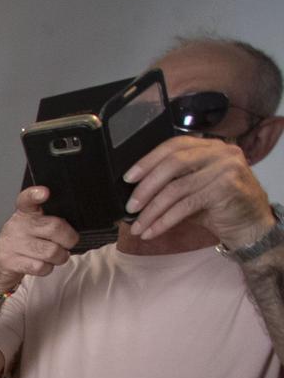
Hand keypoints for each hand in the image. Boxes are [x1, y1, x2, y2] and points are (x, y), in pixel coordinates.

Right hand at [0, 188, 78, 292]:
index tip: (44, 192)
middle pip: (54, 227)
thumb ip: (51, 220)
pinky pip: (41, 267)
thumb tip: (74, 229)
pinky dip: (48, 268)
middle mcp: (17, 225)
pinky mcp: (11, 261)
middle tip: (68, 243)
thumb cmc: (24, 242)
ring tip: (56, 255)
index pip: (27, 199)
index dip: (35, 194)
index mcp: (25, 212)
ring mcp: (12, 244)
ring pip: (51, 251)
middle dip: (69, 239)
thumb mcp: (33, 225)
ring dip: (60, 257)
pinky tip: (42, 264)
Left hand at [125, 135, 273, 244]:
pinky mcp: (225, 189)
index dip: (148, 160)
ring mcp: (225, 169)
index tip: (128, 178)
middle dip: (146, 187)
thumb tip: (134, 193)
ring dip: (152, 211)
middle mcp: (220, 152)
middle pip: (173, 164)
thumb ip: (172, 181)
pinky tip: (152, 231)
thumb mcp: (194, 187)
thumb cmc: (217, 204)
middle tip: (130, 207)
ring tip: (137, 226)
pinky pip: (185, 206)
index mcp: (210, 146)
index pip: (174, 146)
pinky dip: (164, 221)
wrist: (249, 222)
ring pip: (176, 189)